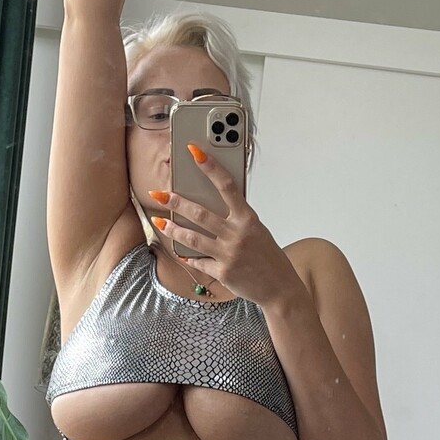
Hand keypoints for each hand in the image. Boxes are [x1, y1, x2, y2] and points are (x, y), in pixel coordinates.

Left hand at [149, 147, 300, 308]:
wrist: (279, 287)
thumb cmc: (268, 256)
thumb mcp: (256, 230)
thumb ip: (236, 218)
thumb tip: (211, 206)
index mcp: (248, 218)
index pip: (227, 186)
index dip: (210, 167)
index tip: (195, 152)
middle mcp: (237, 234)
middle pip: (200, 213)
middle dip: (176, 202)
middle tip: (159, 193)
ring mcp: (229, 254)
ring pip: (192, 238)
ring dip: (172, 229)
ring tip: (159, 222)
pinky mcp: (222, 272)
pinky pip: (199, 261)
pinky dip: (189, 256)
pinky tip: (181, 252)